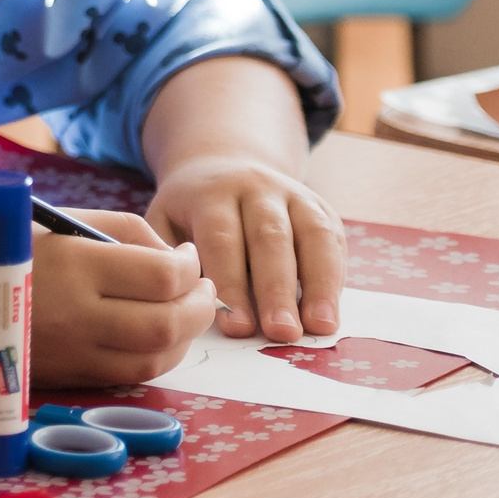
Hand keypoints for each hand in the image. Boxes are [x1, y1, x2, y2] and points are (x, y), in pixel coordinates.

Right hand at [28, 211, 218, 386]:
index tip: (187, 257)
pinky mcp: (63, 378)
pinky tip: (156, 336)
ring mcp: (70, 354)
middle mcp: (76, 315)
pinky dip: (155, 356)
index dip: (189, 267)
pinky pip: (127, 374)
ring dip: (184, 338)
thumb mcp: (57, 219)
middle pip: (167, 324)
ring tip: (185, 313)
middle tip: (202, 288)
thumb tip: (175, 260)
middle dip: (199, 308)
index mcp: (73, 265)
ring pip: (155, 359)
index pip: (161, 276)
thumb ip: (122, 233)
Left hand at [147, 154, 343, 341]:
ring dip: (318, 284)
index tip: (236, 327)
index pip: (222, 239)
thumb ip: (167, 255)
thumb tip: (178, 299)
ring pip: (311, 236)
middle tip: (281, 333)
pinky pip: (333, 241)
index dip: (230, 284)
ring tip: (319, 327)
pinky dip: (335, 277)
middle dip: (276, 289)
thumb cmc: (189, 211)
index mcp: (211, 193)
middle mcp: (255, 188)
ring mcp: (293, 195)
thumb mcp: (164, 219)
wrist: (223, 164)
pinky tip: (330, 312)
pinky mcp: (320, 208)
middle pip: (269, 238)